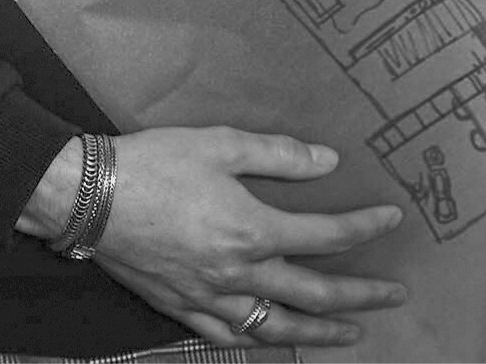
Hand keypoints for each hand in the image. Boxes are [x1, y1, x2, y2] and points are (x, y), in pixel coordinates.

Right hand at [28, 126, 406, 348]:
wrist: (91, 199)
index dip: (363, 228)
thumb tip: (328, 162)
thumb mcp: (221, 144)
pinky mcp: (182, 309)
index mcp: (252, 230)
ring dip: (320, 333)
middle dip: (360, 296)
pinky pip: (229, 337)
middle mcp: (238, 274)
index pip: (324, 237)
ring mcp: (210, 299)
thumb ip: (279, 155)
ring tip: (351, 334)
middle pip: (313, 295)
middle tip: (394, 295)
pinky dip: (259, 341)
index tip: (392, 219)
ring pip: (276, 328)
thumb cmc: (156, 163)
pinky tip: (273, 339)